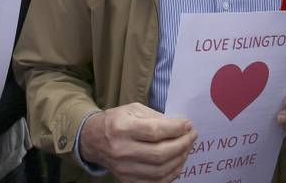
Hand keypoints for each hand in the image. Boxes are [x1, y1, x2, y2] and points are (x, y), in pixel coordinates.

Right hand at [79, 103, 195, 182]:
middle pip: (159, 154)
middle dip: (182, 145)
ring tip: (187, 148)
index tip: (188, 124)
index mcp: (122, 128)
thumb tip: (180, 126)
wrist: (93, 140)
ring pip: (159, 171)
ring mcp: (124, 169)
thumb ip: (155, 117)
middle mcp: (122, 150)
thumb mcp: (133, 110)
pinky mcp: (127, 180)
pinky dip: (171, 174)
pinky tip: (178, 162)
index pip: (154, 131)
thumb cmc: (116, 121)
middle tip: (192, 136)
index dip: (176, 128)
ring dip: (179, 159)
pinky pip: (155, 182)